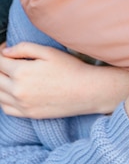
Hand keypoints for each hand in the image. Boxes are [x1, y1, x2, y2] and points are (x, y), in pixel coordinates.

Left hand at [0, 42, 128, 117]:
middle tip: (8, 60)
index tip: (6, 49)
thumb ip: (24, 48)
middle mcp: (18, 90)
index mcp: (22, 72)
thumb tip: (6, 51)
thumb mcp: (48, 52)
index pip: (0, 62)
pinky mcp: (28, 114)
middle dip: (0, 67)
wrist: (85, 91)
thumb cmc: (70, 68)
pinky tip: (10, 91)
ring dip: (0, 82)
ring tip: (9, 74)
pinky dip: (3, 99)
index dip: (1, 52)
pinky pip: (5, 108)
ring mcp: (22, 105)